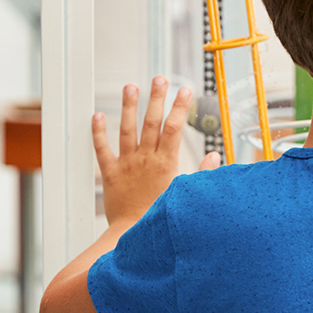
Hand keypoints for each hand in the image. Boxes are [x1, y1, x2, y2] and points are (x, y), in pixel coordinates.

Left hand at [93, 77, 219, 226]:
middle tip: (159, 78)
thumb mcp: (186, 192)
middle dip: (157, 98)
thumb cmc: (161, 215)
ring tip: (131, 87)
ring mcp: (127, 164)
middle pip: (152, 122)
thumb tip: (214, 156)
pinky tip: (97, 115)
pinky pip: (102, 149)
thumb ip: (202, 172)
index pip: (174, 128)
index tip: (185, 91)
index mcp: (167, 162)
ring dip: (129, 107)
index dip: (180, 107)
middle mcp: (146, 158)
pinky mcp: (110, 173)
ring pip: (127, 129)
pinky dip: (98, 132)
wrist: (133, 233)